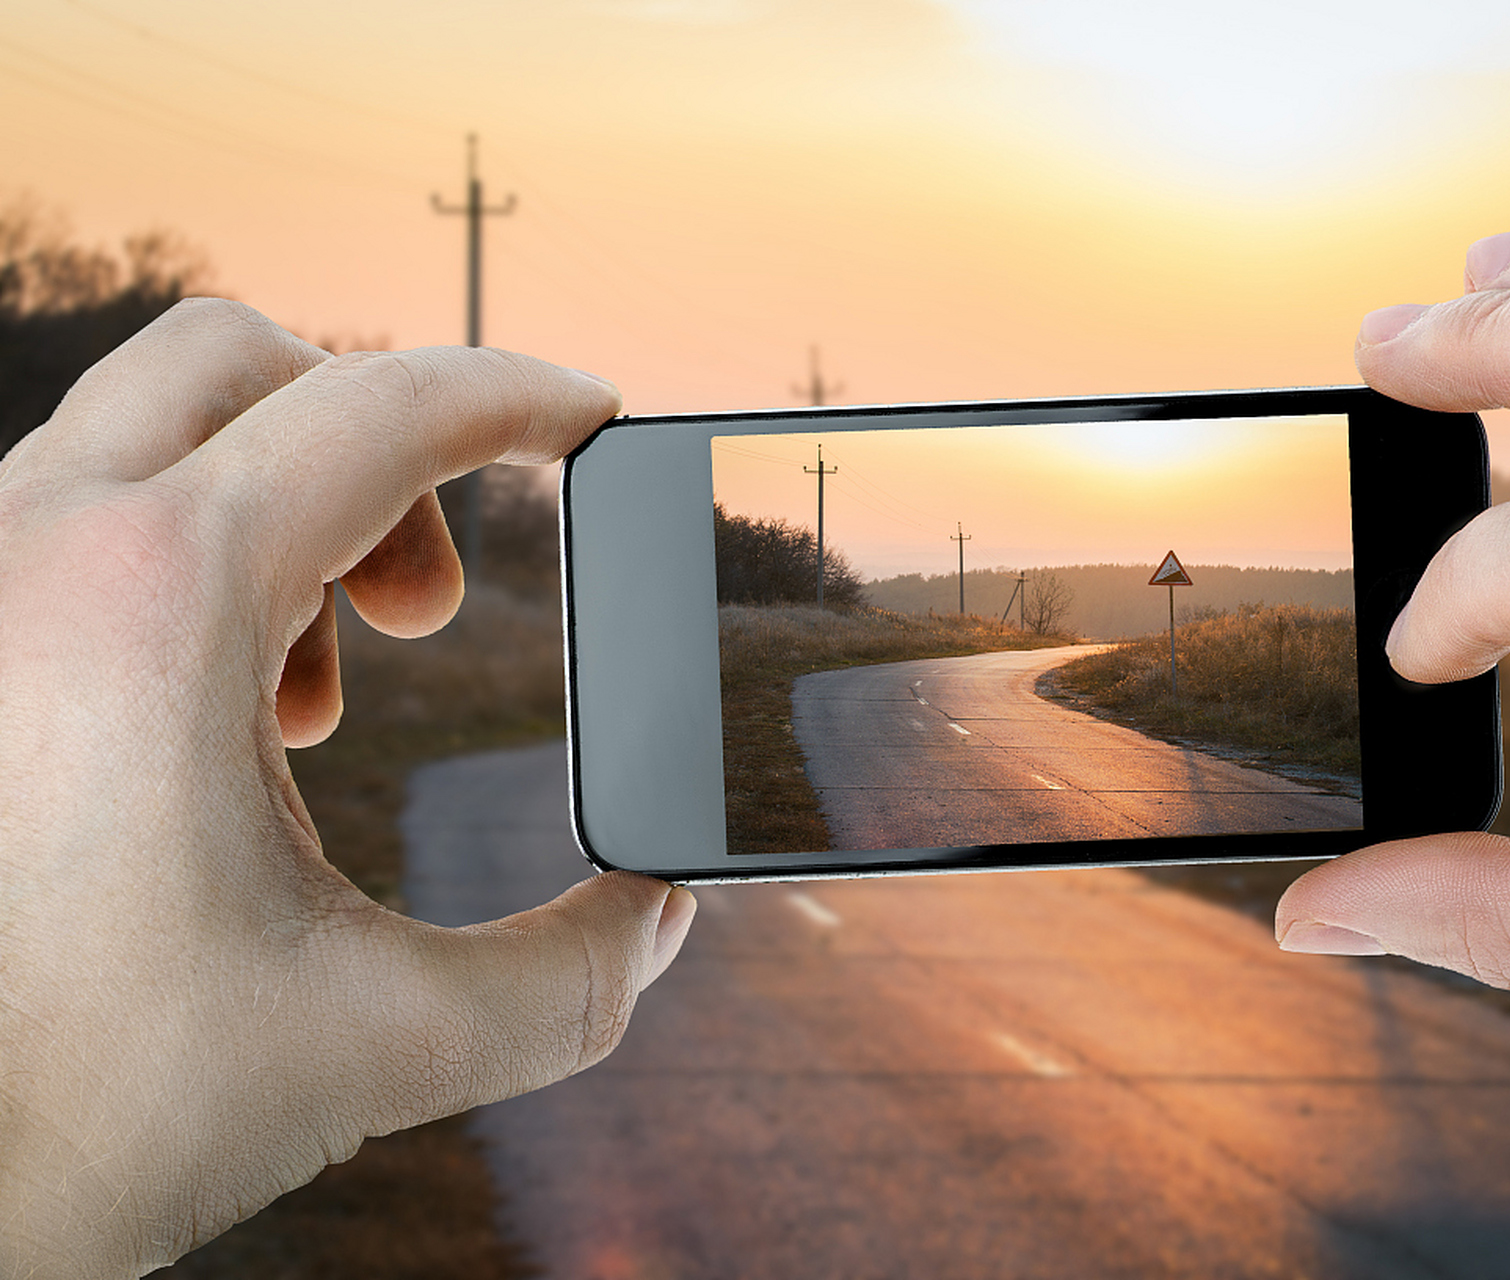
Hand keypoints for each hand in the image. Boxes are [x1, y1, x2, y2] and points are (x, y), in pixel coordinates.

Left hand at [0, 300, 694, 1275]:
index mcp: (156, 598)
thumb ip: (571, 980)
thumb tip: (664, 916)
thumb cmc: (83, 1108)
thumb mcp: (381, 1041)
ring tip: (311, 699)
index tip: (591, 422)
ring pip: (147, 436)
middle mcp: (33, 550)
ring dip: (275, 518)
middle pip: (244, 360)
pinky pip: (75, 517)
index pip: (384, 408)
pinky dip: (179, 565)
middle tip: (428, 610)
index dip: (521, 398)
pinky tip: (205, 724)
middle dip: (380, 448)